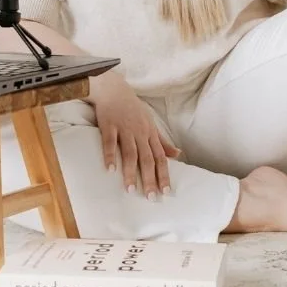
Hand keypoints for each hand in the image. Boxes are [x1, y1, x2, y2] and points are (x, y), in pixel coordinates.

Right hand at [90, 73, 179, 198]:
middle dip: (150, 179)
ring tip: (130, 189)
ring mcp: (124, 129)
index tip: (165, 191)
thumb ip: (162, 141)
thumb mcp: (150, 123)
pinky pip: (110, 143)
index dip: (163, 174)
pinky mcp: (109, 125)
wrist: (113, 89)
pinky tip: (110, 170)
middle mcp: (140, 132)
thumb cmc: (132, 108)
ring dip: (130, 172)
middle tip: (150, 197)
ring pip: (130, 153)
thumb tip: (177, 154)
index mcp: (150, 133)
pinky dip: (110, 156)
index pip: (160, 157)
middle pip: (147, 158)